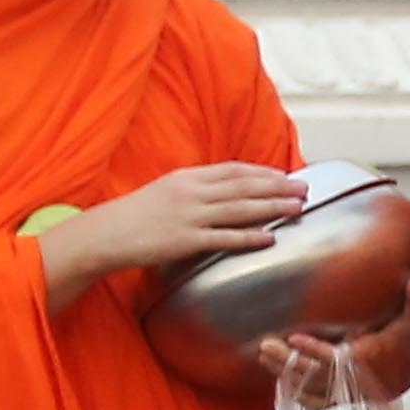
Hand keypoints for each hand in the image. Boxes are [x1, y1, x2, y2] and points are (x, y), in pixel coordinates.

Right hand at [41, 162, 303, 304]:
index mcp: (187, 177)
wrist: (106, 233)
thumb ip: (197, 188)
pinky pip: (224, 237)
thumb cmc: (137, 214)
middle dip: (277, 186)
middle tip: (303, 188)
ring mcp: (189, 216)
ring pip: (240, 209)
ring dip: (272, 207)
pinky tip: (269, 237)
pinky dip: (249, 236)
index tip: (284, 175)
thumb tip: (227, 190)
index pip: (233, 169)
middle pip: (243, 186)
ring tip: (298, 207)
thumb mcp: (167, 190)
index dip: (262, 172)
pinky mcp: (185, 240)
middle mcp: (191, 192)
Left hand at [252, 271, 409, 398]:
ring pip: (309, 387)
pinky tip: (278, 376)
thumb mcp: (409, 323)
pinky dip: (295, 391)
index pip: (339, 358)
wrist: (403, 377)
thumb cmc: (400, 347)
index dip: (315, 349)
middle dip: (289, 360)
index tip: (295, 338)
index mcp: (368, 360)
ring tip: (265, 355)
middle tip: (267, 345)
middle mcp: (354, 380)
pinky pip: (313, 401)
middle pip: (316, 373)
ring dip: (284, 372)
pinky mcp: (336, 400)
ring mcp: (344, 393)